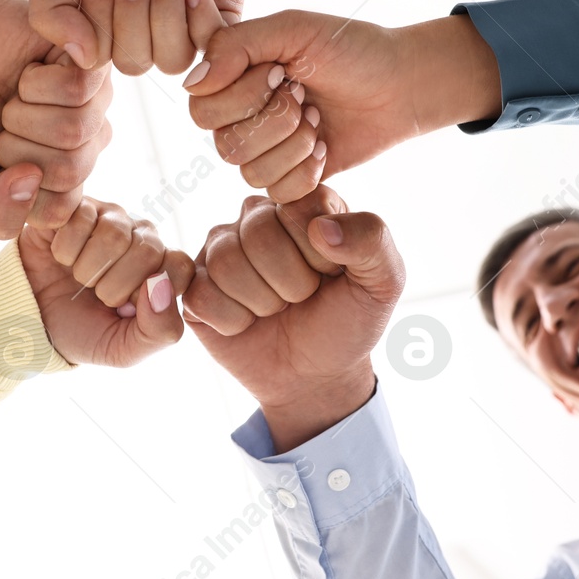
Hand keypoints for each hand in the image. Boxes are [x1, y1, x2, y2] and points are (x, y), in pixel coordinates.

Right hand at [0, 0, 111, 237]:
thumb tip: (33, 180)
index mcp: (56, 181)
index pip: (61, 209)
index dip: (18, 189)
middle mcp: (83, 145)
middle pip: (70, 170)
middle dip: (16, 146)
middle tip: (1, 121)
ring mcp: (93, 103)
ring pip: (76, 128)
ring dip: (25, 111)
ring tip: (14, 94)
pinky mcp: (91, 61)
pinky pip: (80, 86)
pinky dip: (37, 80)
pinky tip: (29, 70)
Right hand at [19, 197, 194, 367]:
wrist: (27, 319)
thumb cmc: (81, 332)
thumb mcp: (124, 349)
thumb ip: (160, 330)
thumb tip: (161, 285)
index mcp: (163, 268)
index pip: (179, 267)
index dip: (147, 295)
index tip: (124, 308)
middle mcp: (142, 236)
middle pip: (148, 248)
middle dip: (113, 286)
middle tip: (95, 295)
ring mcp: (110, 217)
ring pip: (114, 233)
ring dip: (87, 269)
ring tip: (77, 277)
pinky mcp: (76, 206)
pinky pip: (81, 219)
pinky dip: (64, 250)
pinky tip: (60, 257)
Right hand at [29, 0, 241, 69]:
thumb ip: (49, 12)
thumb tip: (83, 58)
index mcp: (101, 21)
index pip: (97, 60)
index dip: (98, 29)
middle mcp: (141, 27)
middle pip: (135, 64)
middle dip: (130, 21)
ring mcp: (182, 20)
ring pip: (173, 60)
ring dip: (164, 19)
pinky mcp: (220, 8)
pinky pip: (213, 45)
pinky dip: (199, 19)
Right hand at [184, 187, 405, 451]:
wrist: (317, 376)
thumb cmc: (349, 321)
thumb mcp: (384, 282)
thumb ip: (372, 240)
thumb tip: (321, 228)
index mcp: (303, 203)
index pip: (298, 206)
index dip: (318, 253)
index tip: (332, 273)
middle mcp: (257, 215)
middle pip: (258, 234)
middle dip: (291, 282)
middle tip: (302, 298)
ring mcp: (220, 249)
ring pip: (227, 264)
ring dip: (262, 303)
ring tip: (277, 309)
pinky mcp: (194, 285)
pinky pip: (201, 296)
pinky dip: (233, 322)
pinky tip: (247, 323)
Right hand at [185, 12, 502, 201]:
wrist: (398, 85)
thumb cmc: (349, 49)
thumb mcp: (293, 29)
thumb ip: (236, 44)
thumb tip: (191, 83)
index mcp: (230, 77)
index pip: (200, 107)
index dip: (242, 95)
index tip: (280, 71)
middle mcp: (237, 116)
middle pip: (223, 145)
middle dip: (274, 121)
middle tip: (304, 97)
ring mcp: (262, 151)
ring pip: (250, 172)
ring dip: (295, 144)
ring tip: (318, 119)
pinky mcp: (288, 179)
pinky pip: (278, 192)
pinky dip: (307, 169)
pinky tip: (325, 146)